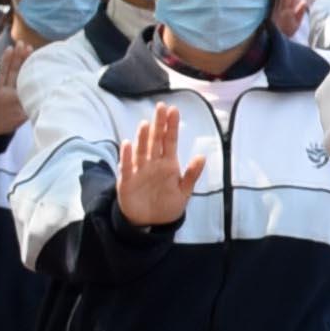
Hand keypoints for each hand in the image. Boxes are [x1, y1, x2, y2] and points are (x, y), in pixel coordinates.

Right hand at [114, 99, 198, 231]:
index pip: (170, 141)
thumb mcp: (184, 192)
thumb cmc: (168, 204)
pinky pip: (127, 167)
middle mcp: (153, 163)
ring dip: (143, 138)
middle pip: (155, 140)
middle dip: (158, 124)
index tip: (174, 110)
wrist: (151, 223)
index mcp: (168, 163)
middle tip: (161, 107)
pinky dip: (127, 157)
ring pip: (141, 151)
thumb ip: (191, 175)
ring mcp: (140, 170)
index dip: (171, 126)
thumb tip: (202, 156)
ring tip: (146, 124)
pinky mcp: (127, 181)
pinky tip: (127, 144)